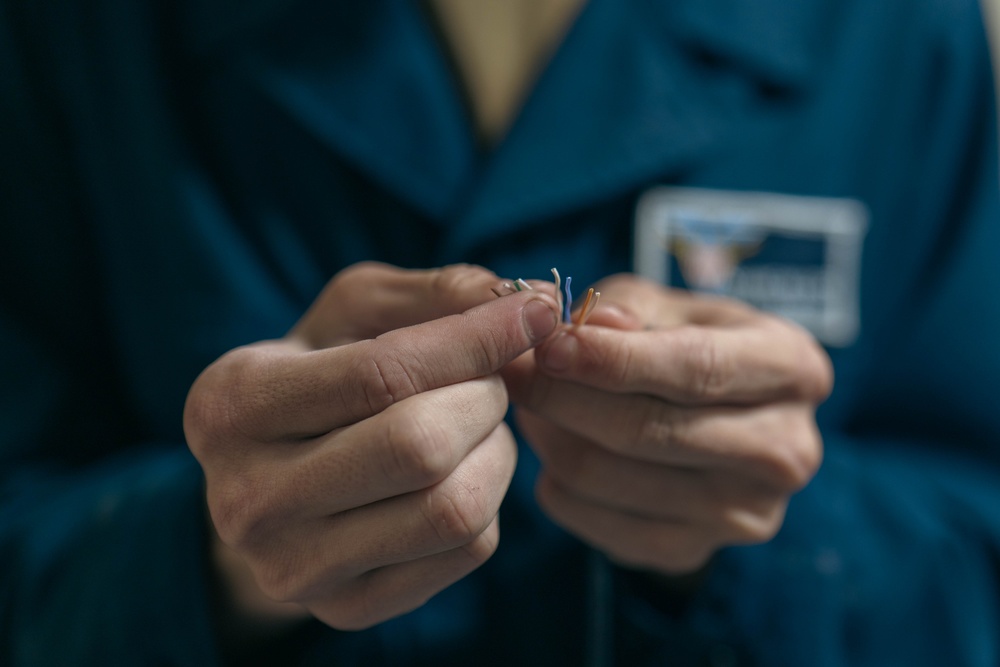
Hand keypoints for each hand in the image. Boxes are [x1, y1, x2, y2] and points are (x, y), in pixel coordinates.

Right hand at [184, 263, 559, 629]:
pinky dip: (490, 501)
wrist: (271, 480)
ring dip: (496, 452)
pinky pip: (465, 552)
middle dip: (485, 398)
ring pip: (453, 508)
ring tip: (481, 425)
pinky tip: (465, 472)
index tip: (536, 313)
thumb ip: (432, 294)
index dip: (475, 339)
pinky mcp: (345, 608)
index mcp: (232, 406)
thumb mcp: (352, 313)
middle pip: (420, 447)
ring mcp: (294, 567)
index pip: (381, 374)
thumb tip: (533, 300)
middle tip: (492, 380)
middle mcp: (250, 498)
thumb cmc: (320, 374)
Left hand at [502, 274, 831, 573]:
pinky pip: (601, 526)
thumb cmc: (688, 342)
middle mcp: (786, 450)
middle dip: (564, 397)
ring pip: (612, 477)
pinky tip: (554, 451)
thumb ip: (629, 307)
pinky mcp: (699, 551)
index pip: (695, 368)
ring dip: (552, 437)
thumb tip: (593, 324)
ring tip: (530, 405)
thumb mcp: (669, 305)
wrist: (717, 415)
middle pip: (650, 430)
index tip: (547, 345)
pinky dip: (560, 487)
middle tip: (512, 371)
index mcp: (793, 369)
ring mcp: (746, 512)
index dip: (613, 359)